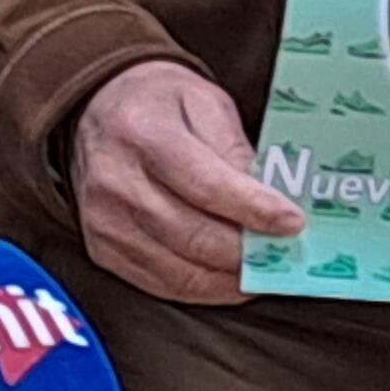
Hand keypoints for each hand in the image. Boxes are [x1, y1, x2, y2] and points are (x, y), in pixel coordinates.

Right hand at [69, 60, 300, 304]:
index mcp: (141, 132)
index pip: (205, 184)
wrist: (96, 111)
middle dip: (250, 252)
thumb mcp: (204, 102)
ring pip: (183, 271)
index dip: (254, 209)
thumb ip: (236, 148)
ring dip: (233, 278)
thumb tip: (271, 200)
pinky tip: (232, 277)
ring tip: (267, 267)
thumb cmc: (159, 105)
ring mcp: (104, 219)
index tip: (293, 222)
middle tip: (289, 252)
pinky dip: (207, 288)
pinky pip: (165, 285)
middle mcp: (114, 180)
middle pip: (195, 236)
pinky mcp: (103, 248)